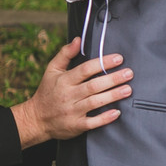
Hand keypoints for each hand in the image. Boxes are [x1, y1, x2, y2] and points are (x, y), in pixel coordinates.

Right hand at [11, 39, 132, 147]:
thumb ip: (65, 54)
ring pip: (95, 102)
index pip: (85, 69)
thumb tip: (78, 39)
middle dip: (113, 79)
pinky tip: (117, 112)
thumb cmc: (47, 91)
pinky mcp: (76, 126)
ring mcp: (72, 111)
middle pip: (93, 86)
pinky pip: (92, 122)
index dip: (102, 63)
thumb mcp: (52, 70)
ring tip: (128, 89)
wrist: (37, 119)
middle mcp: (69, 95)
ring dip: (113, 96)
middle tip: (129, 73)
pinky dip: (105, 118)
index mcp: (64, 80)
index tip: (118, 58)